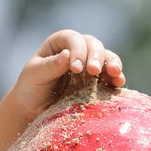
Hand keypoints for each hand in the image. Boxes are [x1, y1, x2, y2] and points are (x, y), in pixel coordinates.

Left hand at [12, 29, 126, 118]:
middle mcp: (78, 50)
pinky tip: (119, 85)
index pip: (74, 40)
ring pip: (107, 58)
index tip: (75, 68)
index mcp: (61, 43)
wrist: (34, 110)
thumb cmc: (31, 88)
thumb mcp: (34, 76)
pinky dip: (116, 80)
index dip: (77, 51)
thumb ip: (50, 66)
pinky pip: (110, 78)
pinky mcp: (98, 82)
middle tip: (93, 71)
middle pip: (94, 46)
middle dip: (96, 57)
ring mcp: (90, 65)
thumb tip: (67, 55)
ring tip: (115, 75)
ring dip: (113, 64)